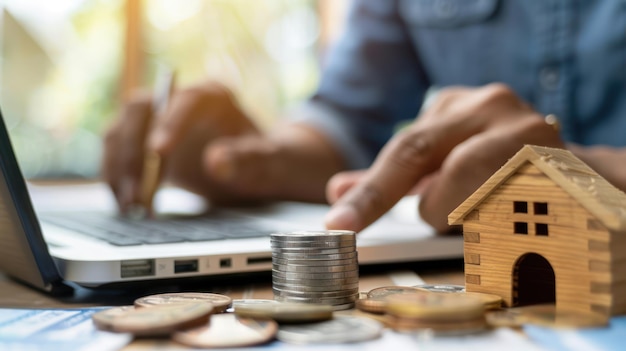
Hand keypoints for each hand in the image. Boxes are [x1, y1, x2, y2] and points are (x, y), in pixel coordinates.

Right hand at [102, 81, 258, 212]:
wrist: (256, 169)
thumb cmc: (266, 161)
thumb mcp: (267, 163)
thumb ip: (248, 160)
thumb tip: (216, 162)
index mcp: (213, 95)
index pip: (185, 100)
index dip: (170, 123)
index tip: (158, 152)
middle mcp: (179, 99)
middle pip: (141, 112)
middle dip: (134, 153)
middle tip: (138, 193)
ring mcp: (157, 119)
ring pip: (120, 131)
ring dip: (118, 168)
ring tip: (130, 206)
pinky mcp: (144, 142)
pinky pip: (117, 152)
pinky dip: (115, 177)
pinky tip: (125, 203)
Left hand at [324, 84, 565, 231]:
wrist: (564, 172)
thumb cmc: (490, 169)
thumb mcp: (437, 164)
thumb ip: (392, 177)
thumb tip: (339, 192)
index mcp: (456, 103)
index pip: (404, 148)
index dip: (369, 190)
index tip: (339, 219)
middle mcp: (491, 104)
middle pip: (419, 155)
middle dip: (382, 198)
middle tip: (349, 225)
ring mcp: (527, 129)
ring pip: (457, 190)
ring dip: (450, 212)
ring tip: (475, 206)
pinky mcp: (557, 165)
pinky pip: (497, 208)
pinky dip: (486, 220)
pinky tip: (503, 209)